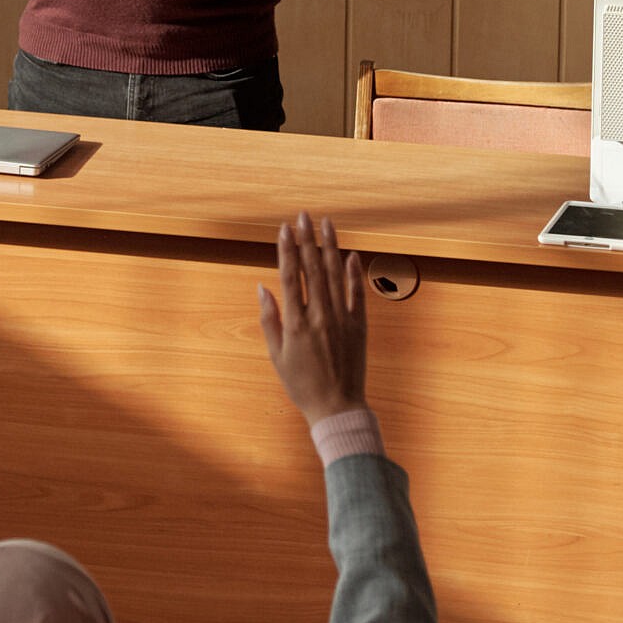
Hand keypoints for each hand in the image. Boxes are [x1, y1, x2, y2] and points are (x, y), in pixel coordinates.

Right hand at [258, 213, 367, 422]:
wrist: (337, 407)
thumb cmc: (301, 384)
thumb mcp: (276, 355)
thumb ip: (269, 319)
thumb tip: (262, 287)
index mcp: (296, 323)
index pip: (290, 277)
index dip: (287, 250)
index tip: (284, 228)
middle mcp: (319, 316)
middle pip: (313, 269)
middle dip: (307, 239)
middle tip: (304, 215)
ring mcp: (342, 319)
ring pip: (336, 275)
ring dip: (330, 247)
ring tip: (326, 224)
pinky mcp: (359, 326)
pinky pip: (357, 294)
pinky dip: (354, 273)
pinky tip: (350, 254)